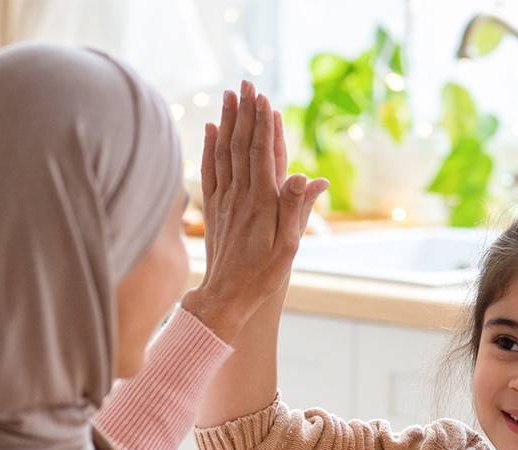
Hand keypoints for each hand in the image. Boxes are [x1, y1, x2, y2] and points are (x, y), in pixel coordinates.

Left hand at [181, 80, 327, 341]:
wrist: (226, 297)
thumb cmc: (261, 276)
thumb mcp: (288, 247)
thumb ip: (296, 210)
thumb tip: (308, 177)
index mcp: (262, 203)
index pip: (262, 154)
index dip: (263, 125)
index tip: (263, 98)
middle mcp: (240, 196)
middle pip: (241, 145)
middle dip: (244, 113)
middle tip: (245, 84)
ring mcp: (223, 201)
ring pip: (223, 153)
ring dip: (226, 122)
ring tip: (228, 96)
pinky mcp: (212, 209)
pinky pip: (209, 171)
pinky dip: (209, 147)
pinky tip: (210, 129)